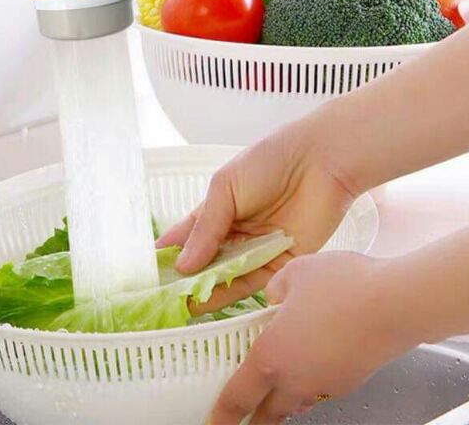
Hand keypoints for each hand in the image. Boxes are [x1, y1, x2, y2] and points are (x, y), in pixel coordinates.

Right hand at [157, 116, 356, 310]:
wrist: (321, 162)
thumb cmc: (269, 162)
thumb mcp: (225, 188)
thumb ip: (206, 227)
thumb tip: (182, 265)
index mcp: (218, 210)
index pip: (186, 237)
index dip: (168, 254)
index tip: (147, 274)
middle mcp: (234, 233)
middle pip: (204, 262)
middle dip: (183, 279)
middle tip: (160, 298)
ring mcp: (255, 250)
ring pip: (225, 277)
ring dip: (204, 290)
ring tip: (178, 306)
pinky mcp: (279, 264)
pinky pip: (252, 284)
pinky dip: (231, 295)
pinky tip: (208, 303)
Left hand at [210, 252, 410, 423]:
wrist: (395, 303)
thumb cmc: (340, 286)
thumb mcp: (293, 273)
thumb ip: (274, 289)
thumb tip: (274, 300)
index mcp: (271, 357)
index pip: (238, 397)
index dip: (221, 415)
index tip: (211, 424)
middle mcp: (295, 379)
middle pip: (267, 412)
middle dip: (253, 417)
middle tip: (242, 414)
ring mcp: (324, 385)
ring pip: (294, 400)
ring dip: (281, 397)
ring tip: (277, 378)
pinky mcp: (349, 382)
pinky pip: (318, 387)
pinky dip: (309, 379)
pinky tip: (314, 354)